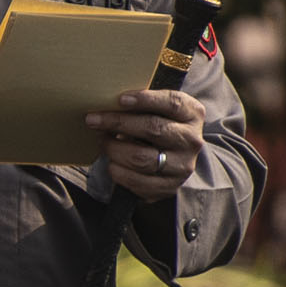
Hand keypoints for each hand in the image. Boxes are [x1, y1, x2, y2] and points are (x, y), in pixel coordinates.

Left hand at [86, 86, 209, 199]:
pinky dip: (117, 170)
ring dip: (114, 148)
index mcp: (192, 114)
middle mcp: (191, 140)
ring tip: (102, 141)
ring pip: (140, 157)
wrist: (175, 162)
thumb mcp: (161, 110)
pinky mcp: (168, 187)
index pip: (172, 103)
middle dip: (118, 122)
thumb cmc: (160, 127)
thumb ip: (143, 104)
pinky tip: (111, 162)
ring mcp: (181, 166)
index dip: (146, 100)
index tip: (120, 99)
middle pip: (153, 129)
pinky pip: (135, 180)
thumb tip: (107, 101)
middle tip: (93, 119)